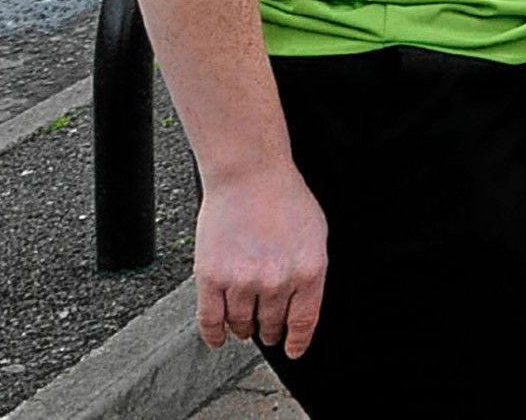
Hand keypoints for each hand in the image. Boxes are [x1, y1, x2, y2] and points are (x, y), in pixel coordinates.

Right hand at [195, 165, 327, 356]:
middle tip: (266, 331)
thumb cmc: (285, 198)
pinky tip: (218, 339)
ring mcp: (242, 281)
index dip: (297, 341)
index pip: (304, 321)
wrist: (250, 175)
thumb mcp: (316, 235)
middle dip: (269, 330)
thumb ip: (310, 272)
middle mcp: (277, 281)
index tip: (292, 350)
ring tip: (244, 326)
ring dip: (243, 328)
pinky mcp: (211, 278)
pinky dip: (213, 335)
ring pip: (241, 323)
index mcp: (309, 271)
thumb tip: (302, 303)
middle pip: (271, 323)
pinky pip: (210, 320)